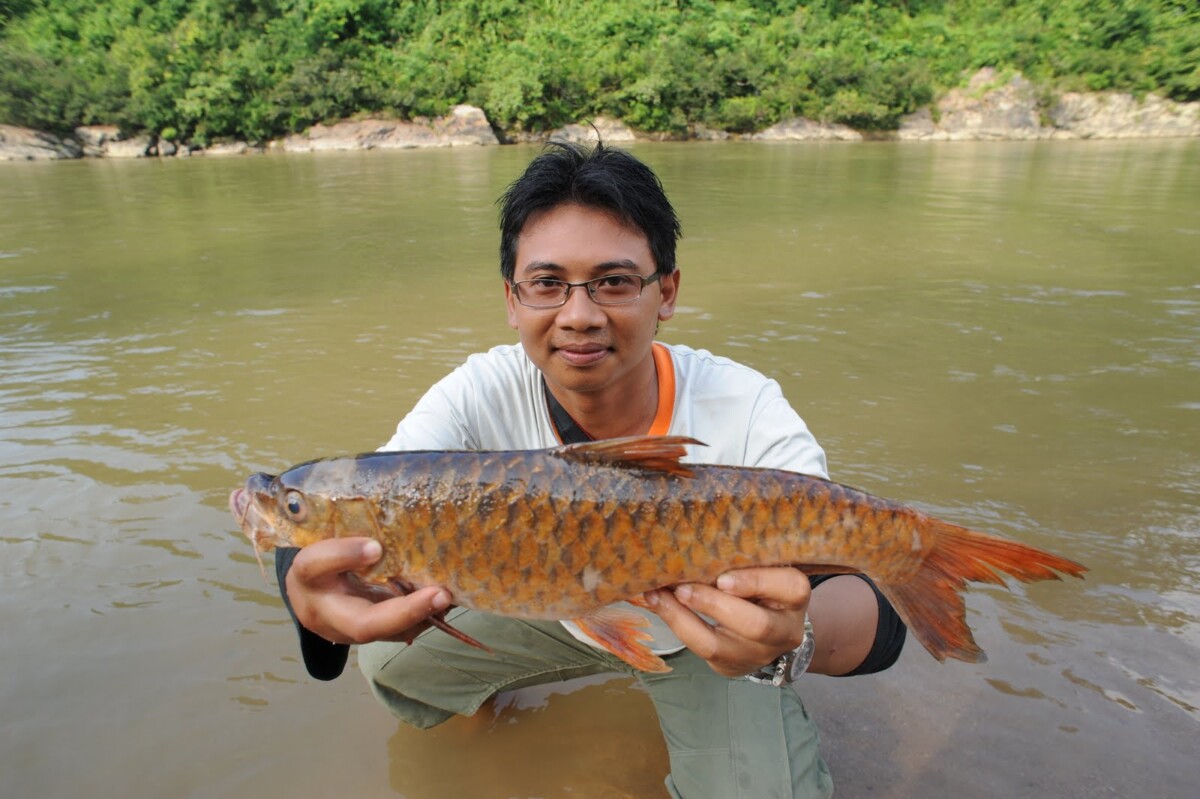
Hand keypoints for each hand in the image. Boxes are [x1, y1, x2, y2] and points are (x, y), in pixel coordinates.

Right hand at [285, 537, 451, 645]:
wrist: (308, 597)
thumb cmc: (322, 559)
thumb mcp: (324, 539)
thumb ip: (350, 530)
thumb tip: (396, 512)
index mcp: (308, 576)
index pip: (315, 565)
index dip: (344, 555)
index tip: (375, 546)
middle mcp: (324, 612)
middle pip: (362, 624)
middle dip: (405, 613)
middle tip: (440, 594)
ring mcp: (346, 632)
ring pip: (387, 635)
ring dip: (422, 617)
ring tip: (448, 596)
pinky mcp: (366, 639)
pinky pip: (397, 635)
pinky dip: (423, 618)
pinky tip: (442, 602)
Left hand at [644, 566, 810, 677]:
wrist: (772, 628)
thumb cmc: (763, 585)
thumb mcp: (765, 568)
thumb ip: (744, 558)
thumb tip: (695, 538)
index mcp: (795, 596)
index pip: (790, 588)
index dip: (755, 583)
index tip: (723, 578)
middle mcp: (784, 630)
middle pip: (756, 625)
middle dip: (714, 606)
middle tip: (682, 589)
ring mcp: (758, 653)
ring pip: (719, 646)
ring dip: (683, 620)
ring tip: (658, 597)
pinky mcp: (732, 666)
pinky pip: (700, 651)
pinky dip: (676, 625)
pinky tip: (657, 605)